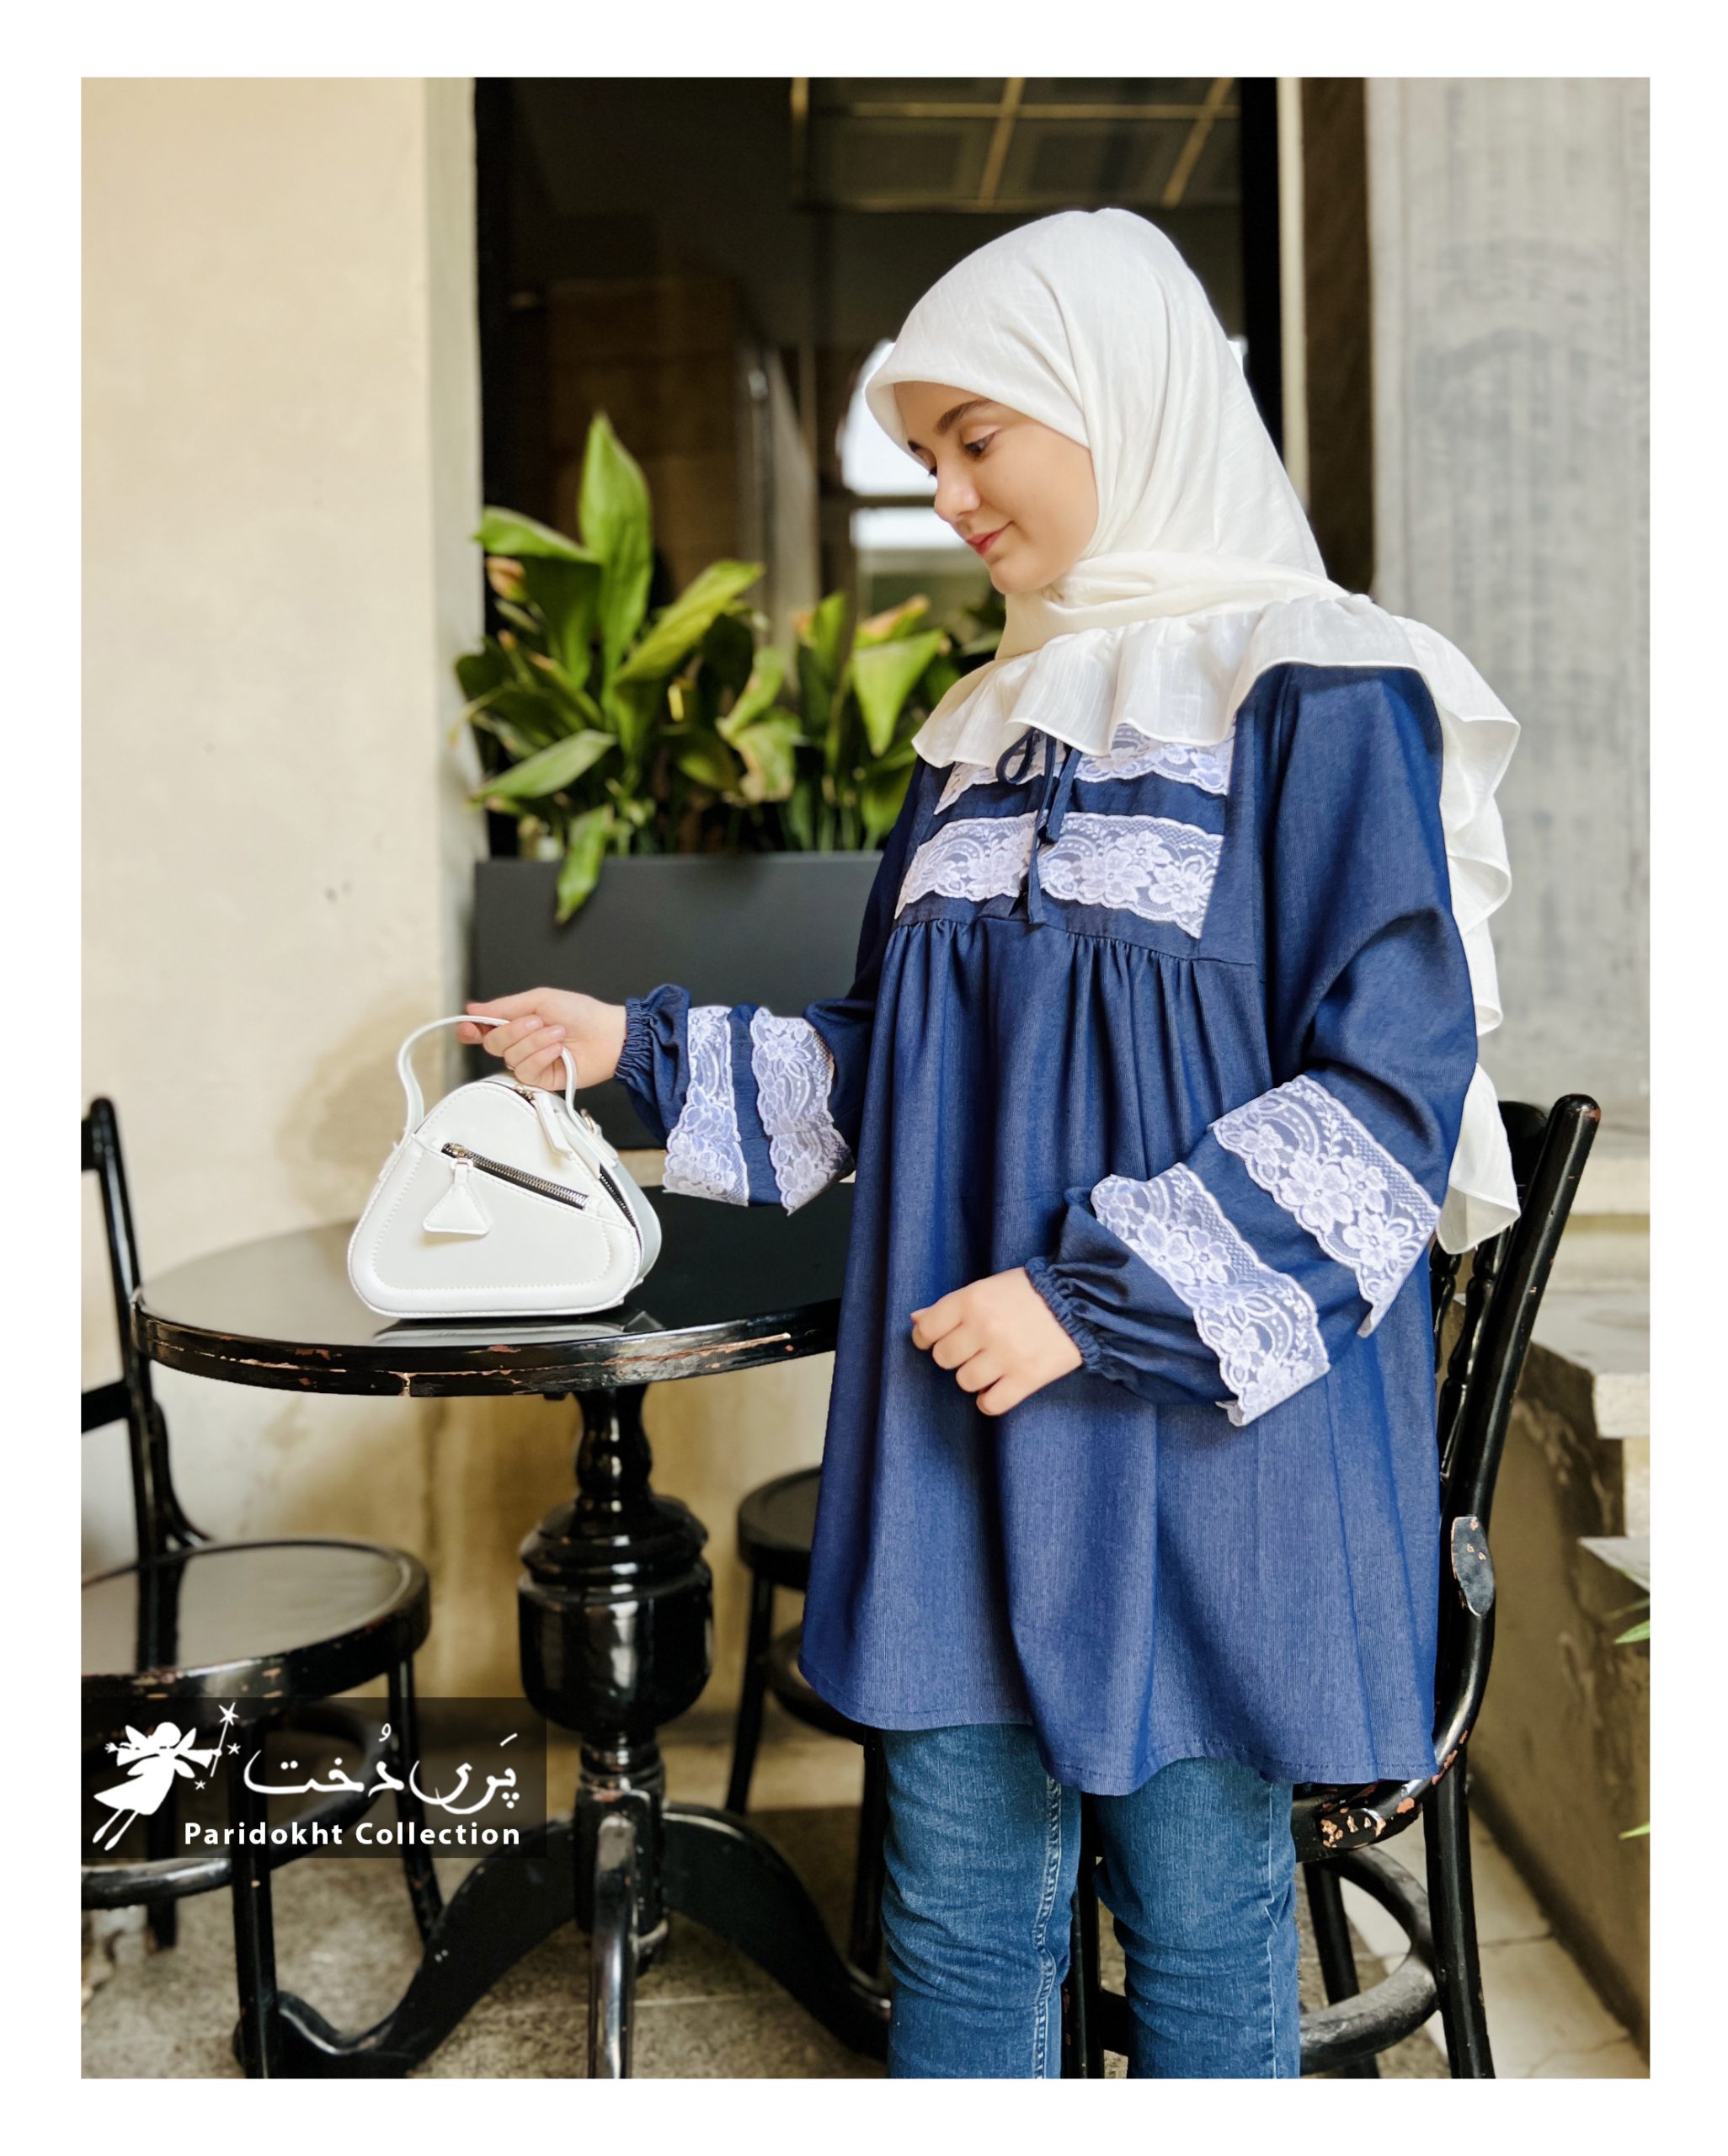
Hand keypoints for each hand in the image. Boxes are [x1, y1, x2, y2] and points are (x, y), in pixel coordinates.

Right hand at [457, 988, 628, 1091]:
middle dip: (513, 1030)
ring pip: (510, 1058)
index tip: (469, 1028)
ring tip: (557, 1034)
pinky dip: (540, 1057)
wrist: (609, 1035)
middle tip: (537, 1021)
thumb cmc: (581, 1013)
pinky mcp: (541, 1080)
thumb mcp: (540, 1000)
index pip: (483, 1029)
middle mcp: (520, 1043)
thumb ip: (504, 1007)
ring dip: (534, 1042)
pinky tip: (557, 1050)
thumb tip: (474, 1009)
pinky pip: (525, 1071)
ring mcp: (530, 1062)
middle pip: (493, 1043)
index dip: (471, 1030)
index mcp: (517, 1021)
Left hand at [909, 1266, 1083, 1415]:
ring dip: (974, 1377)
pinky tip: (998, 1388)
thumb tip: (915, 1320)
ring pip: (965, 1382)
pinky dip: (989, 1401)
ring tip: (990, 1366)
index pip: (926, 1330)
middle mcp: (984, 1327)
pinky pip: (990, 1404)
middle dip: (954, 1356)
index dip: (926, 1339)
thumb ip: (951, 1305)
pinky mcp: (1026, 1377)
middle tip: (972, 1350)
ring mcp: (1005, 1354)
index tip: (935, 1341)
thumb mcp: (987, 1287)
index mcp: (971, 1300)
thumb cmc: (1029, 1292)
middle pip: (944, 1359)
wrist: (1080, 1302)